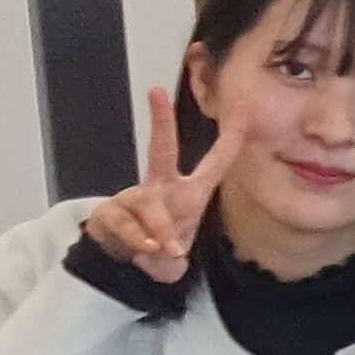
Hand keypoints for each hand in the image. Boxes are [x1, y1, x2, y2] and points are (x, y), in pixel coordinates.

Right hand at [75, 87, 243, 286]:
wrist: (125, 263)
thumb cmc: (160, 244)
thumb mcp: (178, 247)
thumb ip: (175, 249)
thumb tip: (168, 250)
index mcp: (190, 190)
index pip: (216, 161)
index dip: (232, 136)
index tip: (244, 104)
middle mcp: (161, 187)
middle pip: (161, 149)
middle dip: (161, 121)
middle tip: (155, 92)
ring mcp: (134, 197)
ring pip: (148, 204)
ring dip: (161, 228)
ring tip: (166, 248)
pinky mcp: (111, 211)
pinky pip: (127, 223)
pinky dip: (138, 238)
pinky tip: (147, 248)